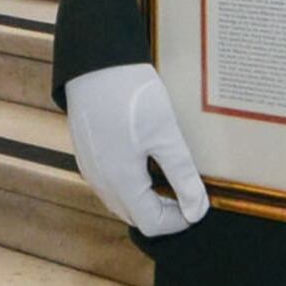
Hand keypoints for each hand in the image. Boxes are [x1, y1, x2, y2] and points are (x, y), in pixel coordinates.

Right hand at [64, 64, 205, 235]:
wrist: (95, 61)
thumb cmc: (130, 94)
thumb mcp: (165, 134)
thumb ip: (182, 175)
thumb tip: (197, 210)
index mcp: (120, 181)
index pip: (152, 224)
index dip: (178, 221)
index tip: (198, 203)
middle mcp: (100, 181)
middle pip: (135, 216)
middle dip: (164, 212)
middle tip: (187, 189)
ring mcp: (90, 168)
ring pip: (122, 201)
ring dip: (148, 198)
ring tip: (171, 174)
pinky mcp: (88, 153)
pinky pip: (111, 183)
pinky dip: (132, 184)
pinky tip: (148, 160)